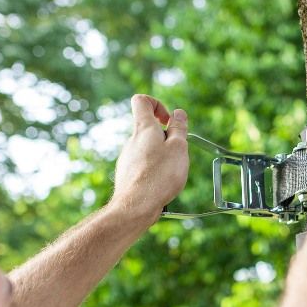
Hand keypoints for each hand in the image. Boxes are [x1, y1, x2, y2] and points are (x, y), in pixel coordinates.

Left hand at [110, 94, 188, 224]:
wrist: (136, 206)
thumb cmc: (159, 175)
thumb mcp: (178, 148)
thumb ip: (178, 129)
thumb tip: (178, 113)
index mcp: (143, 128)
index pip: (142, 101)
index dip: (157, 104)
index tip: (168, 120)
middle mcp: (132, 141)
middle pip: (147, 129)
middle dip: (165, 137)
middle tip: (177, 153)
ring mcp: (127, 158)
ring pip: (146, 149)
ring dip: (161, 156)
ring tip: (170, 172)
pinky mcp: (127, 174)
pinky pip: (143, 165)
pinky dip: (154, 170)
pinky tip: (161, 184)